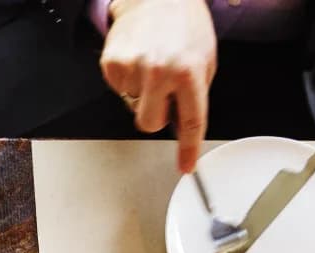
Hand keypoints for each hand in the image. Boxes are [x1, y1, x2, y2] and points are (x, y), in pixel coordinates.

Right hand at [100, 0, 215, 171]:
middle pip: (149, 124)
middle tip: (160, 95)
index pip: (191, 120)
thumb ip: (194, 92)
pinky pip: (118, 89)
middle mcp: (160, 72)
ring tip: (150, 63)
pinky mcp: (111, 64)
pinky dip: (126, 79)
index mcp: (189, 71)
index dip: (187, 148)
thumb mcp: (203, 58)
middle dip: (155, 115)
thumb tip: (180, 122)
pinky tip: (136, 58)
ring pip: (132, 105)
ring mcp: (133, 68)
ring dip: (141, 91)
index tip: (185, 166)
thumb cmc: (184, 25)